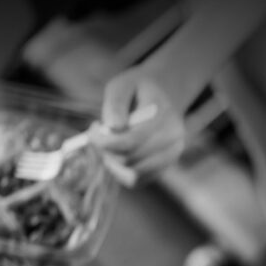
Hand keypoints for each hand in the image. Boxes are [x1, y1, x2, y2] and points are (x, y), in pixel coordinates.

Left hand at [89, 66, 186, 184]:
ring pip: (132, 175)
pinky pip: (136, 181)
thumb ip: (115, 103)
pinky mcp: (162, 169)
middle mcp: (173, 142)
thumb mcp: (123, 84)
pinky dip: (120, 172)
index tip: (92, 129)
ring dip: (112, 163)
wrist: (162, 98)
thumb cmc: (138, 90)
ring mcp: (170, 158)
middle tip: (97, 135)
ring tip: (108, 144)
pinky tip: (117, 154)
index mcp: (166, 119)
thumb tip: (113, 128)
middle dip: (106, 151)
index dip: (104, 141)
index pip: (131, 141)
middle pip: (130, 160)